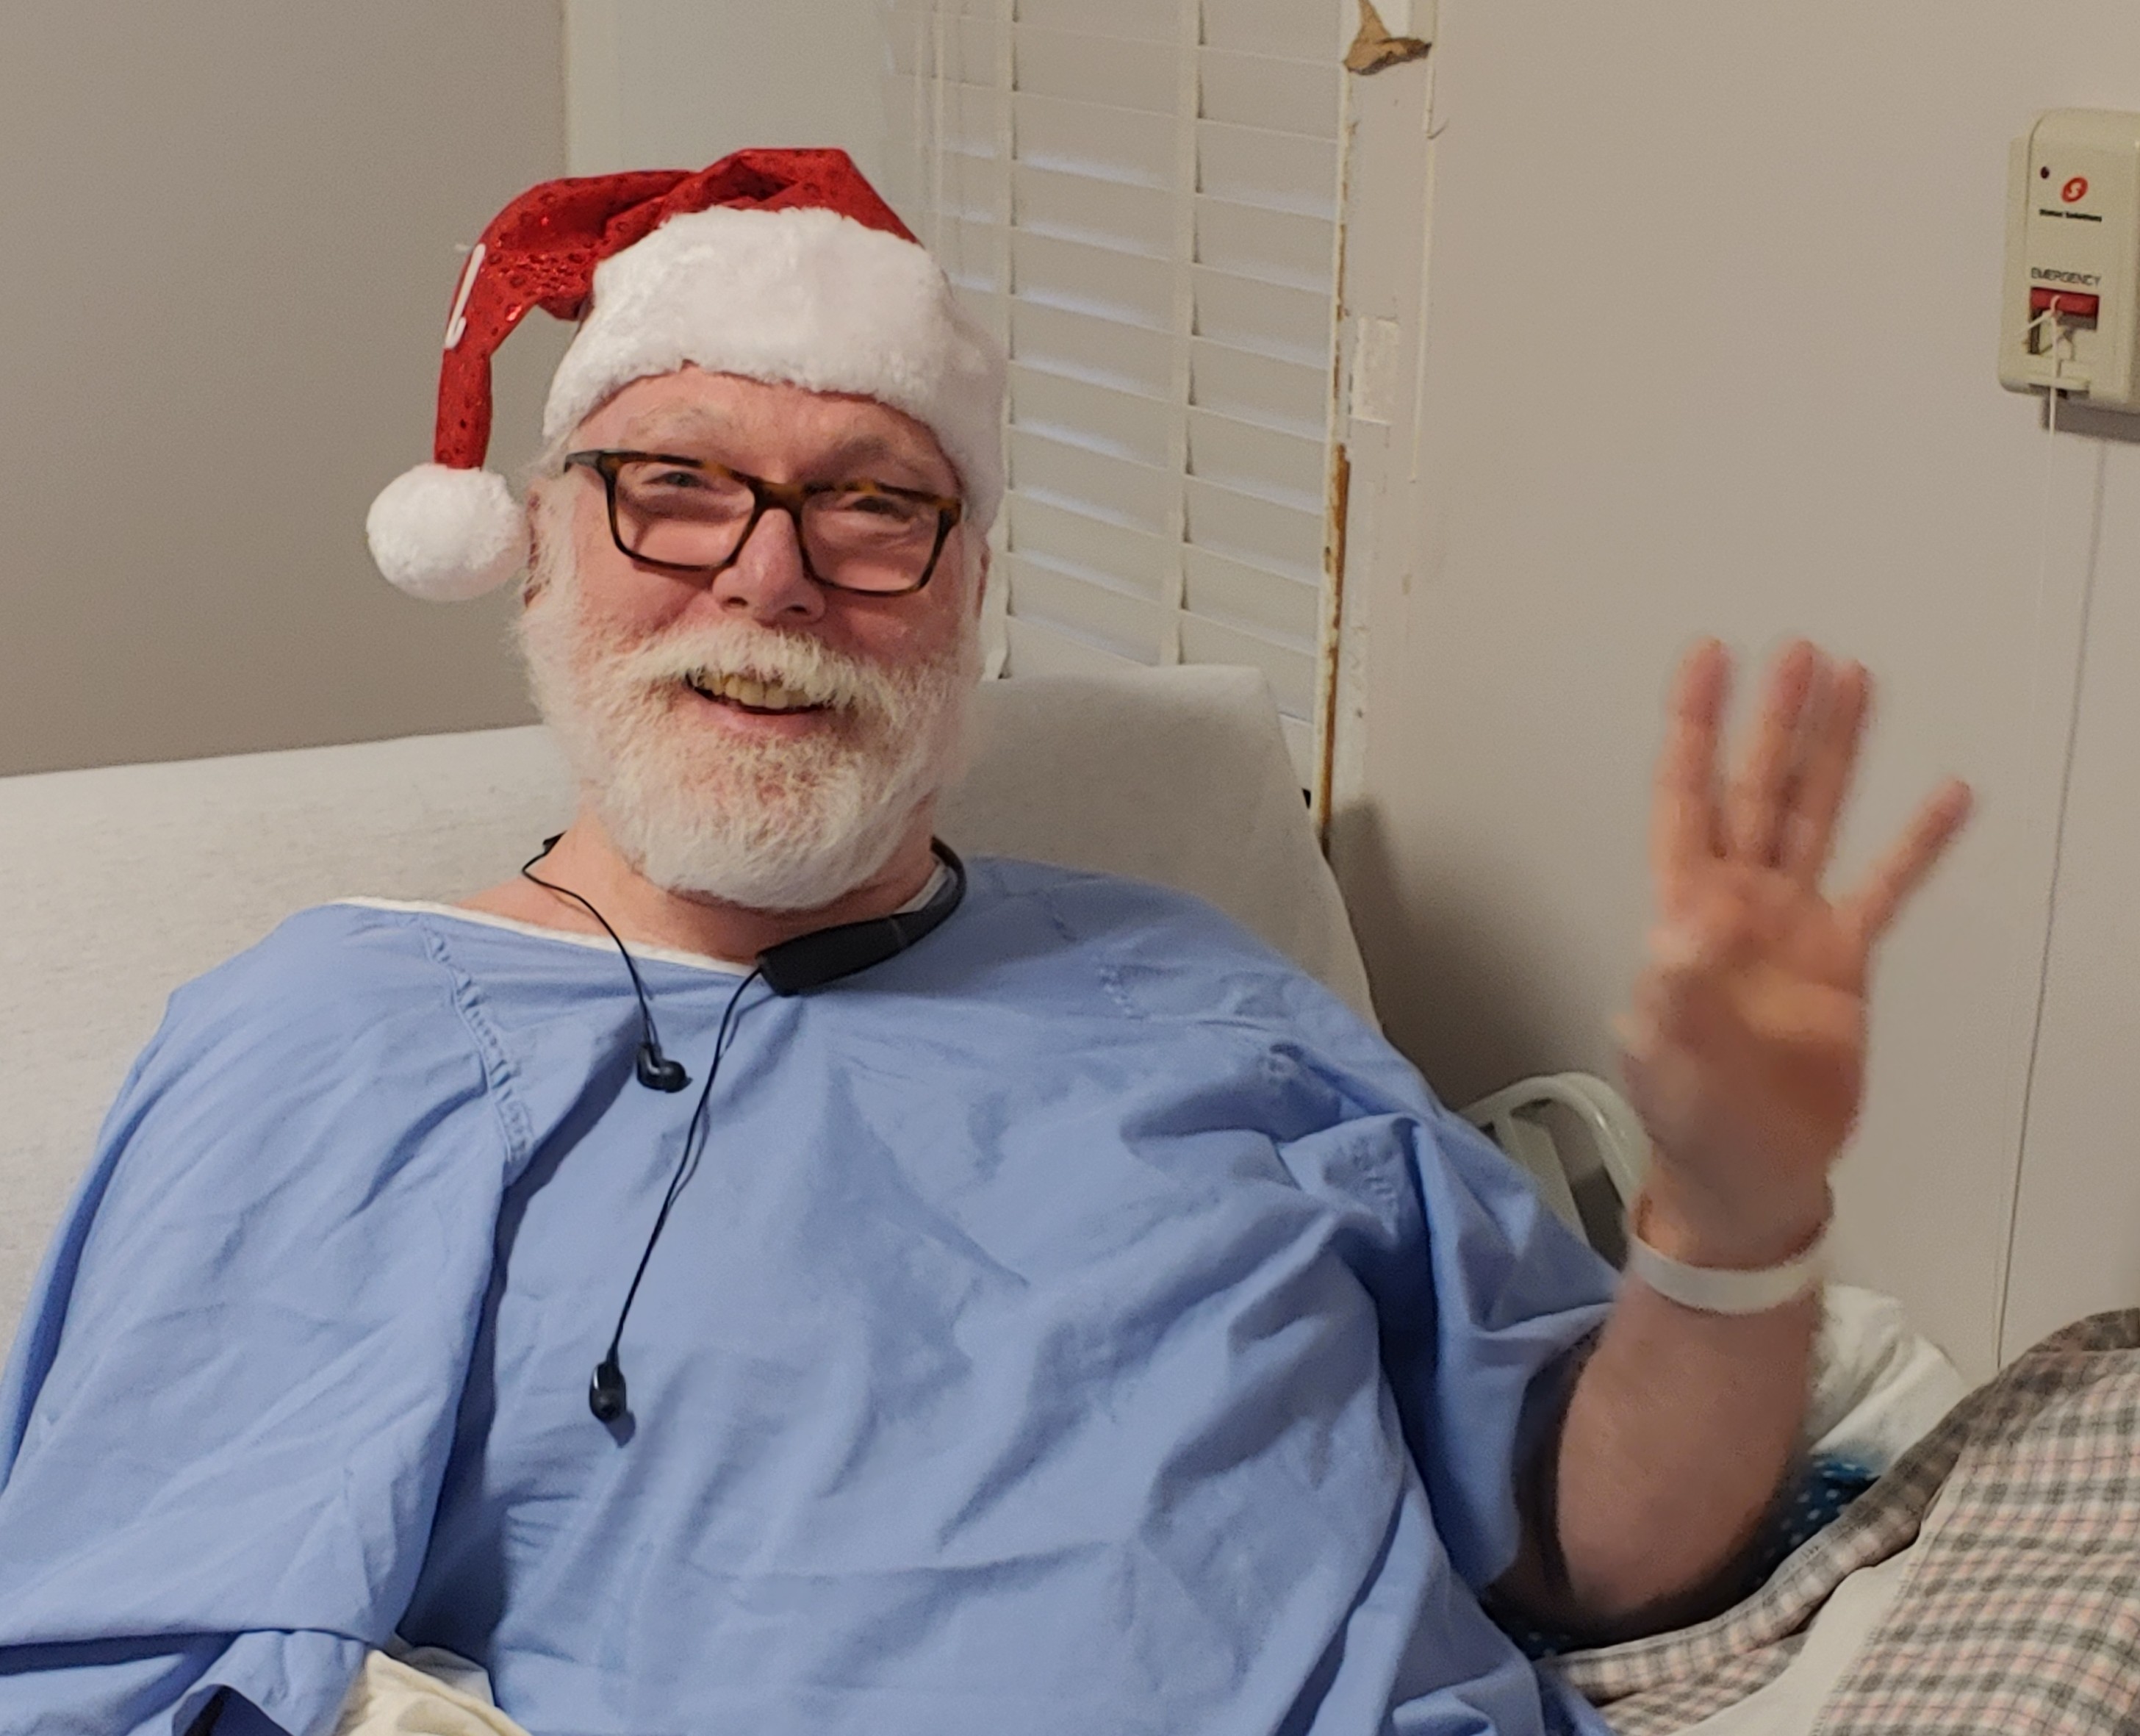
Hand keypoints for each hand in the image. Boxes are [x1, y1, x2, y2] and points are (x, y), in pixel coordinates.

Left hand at [1617, 641, 1971, 1267]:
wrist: (1747, 1175)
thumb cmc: (1687, 1118)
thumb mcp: (1662, 1057)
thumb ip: (1671, 994)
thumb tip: (1685, 932)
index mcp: (1685, 913)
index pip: (1686, 799)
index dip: (1693, 729)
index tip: (1709, 658)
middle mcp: (1738, 904)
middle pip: (1758, 790)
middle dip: (1775, 721)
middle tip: (1799, 650)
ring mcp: (1793, 928)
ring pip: (1816, 818)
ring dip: (1834, 754)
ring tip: (1857, 682)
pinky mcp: (1843, 964)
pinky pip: (1884, 889)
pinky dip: (1914, 844)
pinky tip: (1946, 795)